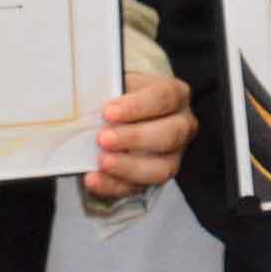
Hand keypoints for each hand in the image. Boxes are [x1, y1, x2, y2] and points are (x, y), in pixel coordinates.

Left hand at [84, 70, 193, 198]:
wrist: (124, 114)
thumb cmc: (124, 97)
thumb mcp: (120, 83)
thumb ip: (110, 89)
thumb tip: (88, 99)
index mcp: (176, 95)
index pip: (164, 98)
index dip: (137, 106)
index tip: (109, 111)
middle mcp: (181, 127)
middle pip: (169, 135)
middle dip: (134, 138)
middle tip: (104, 138)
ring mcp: (172, 156)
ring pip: (161, 168)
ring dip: (128, 166)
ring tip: (102, 161)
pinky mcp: (154, 178)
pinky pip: (139, 188)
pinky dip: (114, 185)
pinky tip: (94, 179)